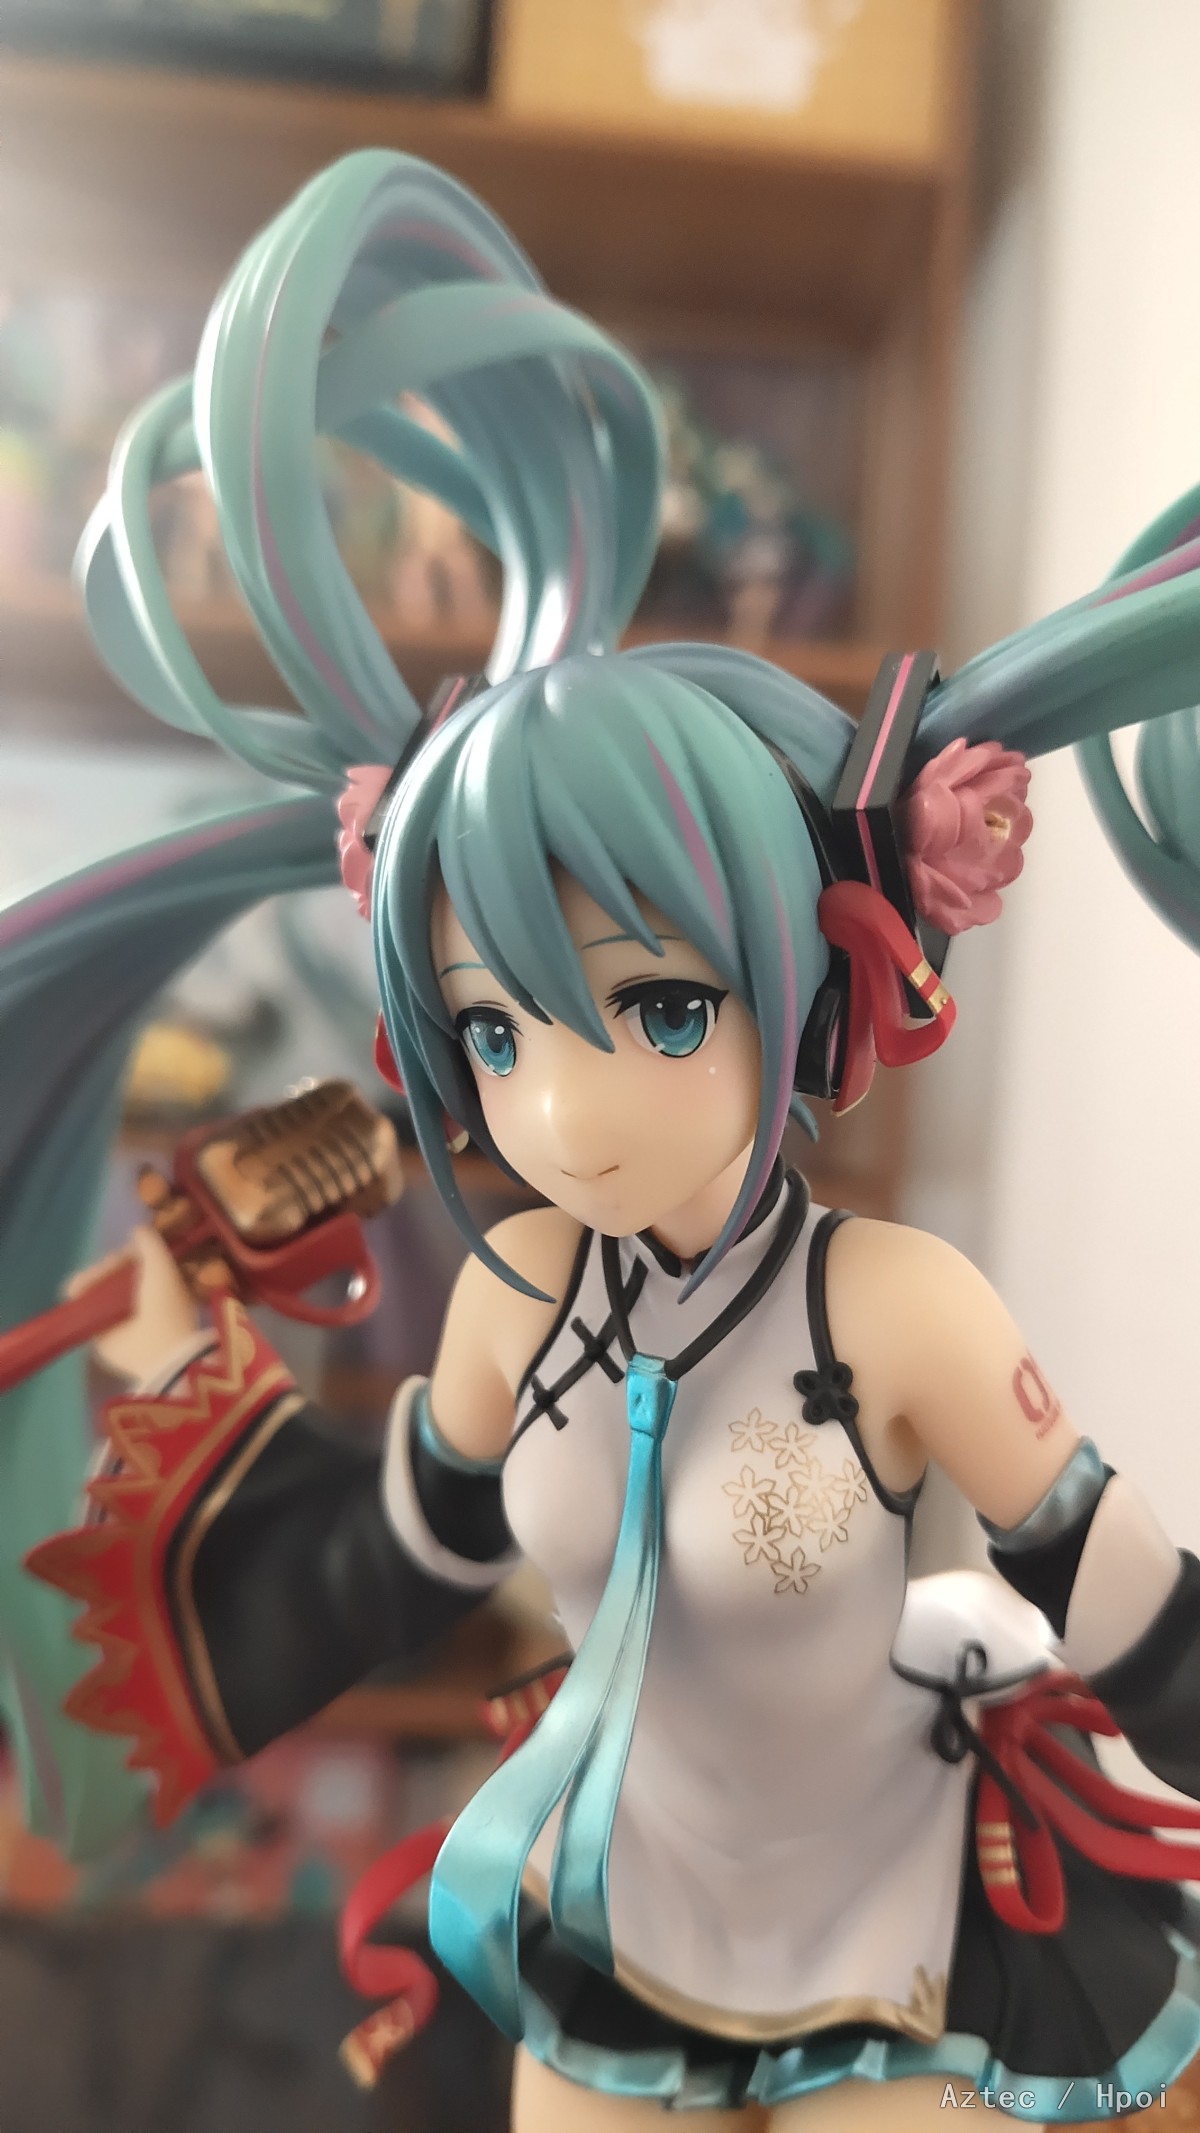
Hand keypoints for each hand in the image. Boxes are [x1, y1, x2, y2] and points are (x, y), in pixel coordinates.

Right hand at [65, 1226, 203, 1383]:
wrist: (158, 1349)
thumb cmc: (164, 1305)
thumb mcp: (163, 1267)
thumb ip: (151, 1244)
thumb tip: (137, 1228)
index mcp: (156, 1282)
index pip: (132, 1261)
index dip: (121, 1257)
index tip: (118, 1258)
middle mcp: (136, 1296)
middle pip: (111, 1273)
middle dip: (101, 1269)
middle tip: (99, 1274)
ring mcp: (117, 1314)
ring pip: (96, 1287)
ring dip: (87, 1279)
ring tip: (80, 1285)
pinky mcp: (101, 1330)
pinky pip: (85, 1307)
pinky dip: (77, 1297)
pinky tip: (73, 1292)